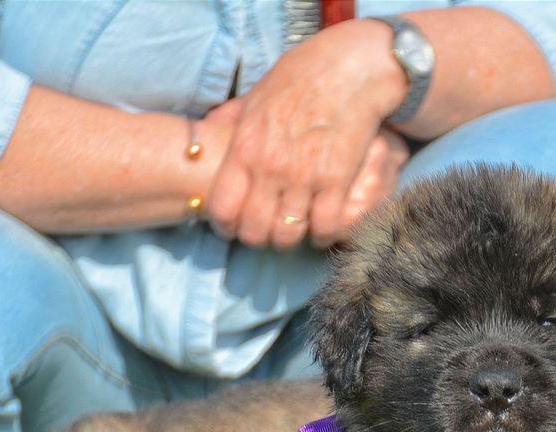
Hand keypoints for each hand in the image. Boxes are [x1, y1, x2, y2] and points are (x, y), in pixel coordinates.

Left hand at [205, 20, 405, 250]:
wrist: (349, 68)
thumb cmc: (300, 79)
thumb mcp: (254, 96)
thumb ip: (229, 121)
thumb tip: (205, 135)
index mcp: (245, 147)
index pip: (222, 209)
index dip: (225, 226)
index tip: (234, 226)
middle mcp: (270, 166)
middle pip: (253, 230)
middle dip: (258, 238)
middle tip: (267, 232)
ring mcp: (304, 176)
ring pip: (287, 235)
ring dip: (290, 239)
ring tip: (294, 230)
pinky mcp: (336, 180)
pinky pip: (323, 227)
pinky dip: (323, 234)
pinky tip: (323, 226)